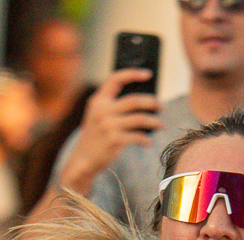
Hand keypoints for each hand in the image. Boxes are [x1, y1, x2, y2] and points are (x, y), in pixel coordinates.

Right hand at [58, 71, 160, 192]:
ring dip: (153, 122)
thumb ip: (112, 106)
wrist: (83, 160)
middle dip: (151, 102)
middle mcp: (102, 111)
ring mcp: (108, 125)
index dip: (132, 74)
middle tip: (160, 106)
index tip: (147, 74)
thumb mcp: (97, 116)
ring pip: (138, 119)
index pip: (115, 79)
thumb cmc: (95, 138)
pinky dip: (145, 139)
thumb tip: (141, 102)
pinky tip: (148, 142)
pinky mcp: (113, 140)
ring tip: (160, 125)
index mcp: (98, 101)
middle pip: (133, 101)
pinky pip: (136, 137)